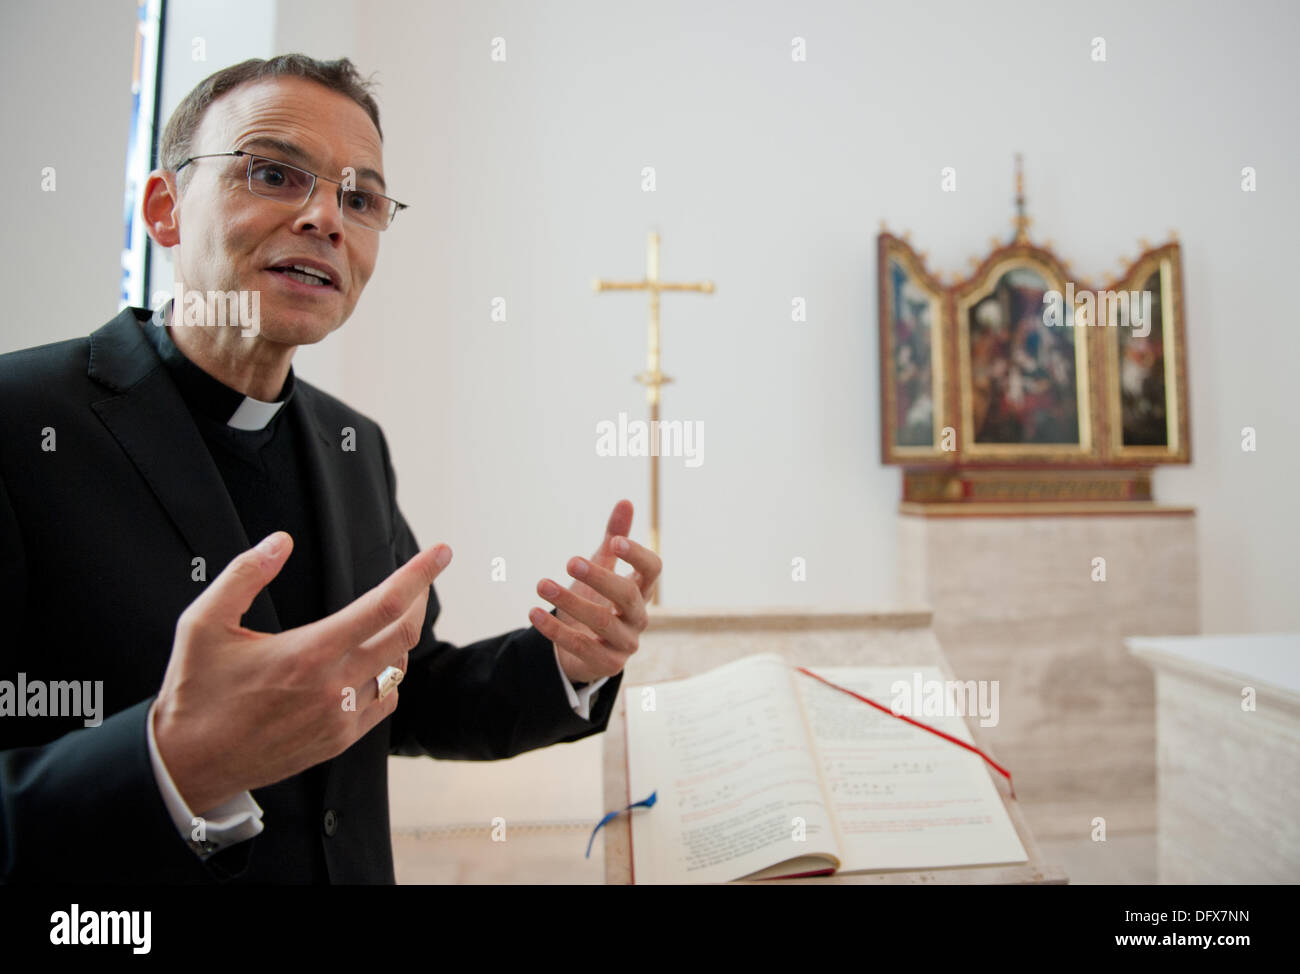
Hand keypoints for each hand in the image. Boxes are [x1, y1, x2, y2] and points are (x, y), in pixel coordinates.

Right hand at [153, 531, 451, 813]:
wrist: (188, 764)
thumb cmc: (194, 693)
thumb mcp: (203, 623)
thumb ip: (243, 575)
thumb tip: (279, 542)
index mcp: (309, 653)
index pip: (384, 605)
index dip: (419, 574)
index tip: (441, 552)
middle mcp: (334, 686)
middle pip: (404, 635)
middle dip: (418, 600)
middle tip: (416, 583)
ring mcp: (341, 717)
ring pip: (397, 670)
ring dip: (398, 641)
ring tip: (387, 620)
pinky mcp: (339, 741)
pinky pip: (384, 702)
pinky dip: (386, 679)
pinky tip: (370, 666)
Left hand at [529, 499, 661, 683]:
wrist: (583, 650)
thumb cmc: (597, 602)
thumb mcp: (603, 569)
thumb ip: (614, 538)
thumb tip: (626, 501)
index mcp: (641, 590)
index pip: (653, 570)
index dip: (638, 555)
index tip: (615, 542)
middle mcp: (638, 617)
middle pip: (628, 595)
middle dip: (599, 577)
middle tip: (570, 561)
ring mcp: (625, 643)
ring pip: (601, 621)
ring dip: (570, 601)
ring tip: (541, 584)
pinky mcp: (607, 664)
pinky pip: (580, 646)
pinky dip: (554, 629)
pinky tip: (534, 611)